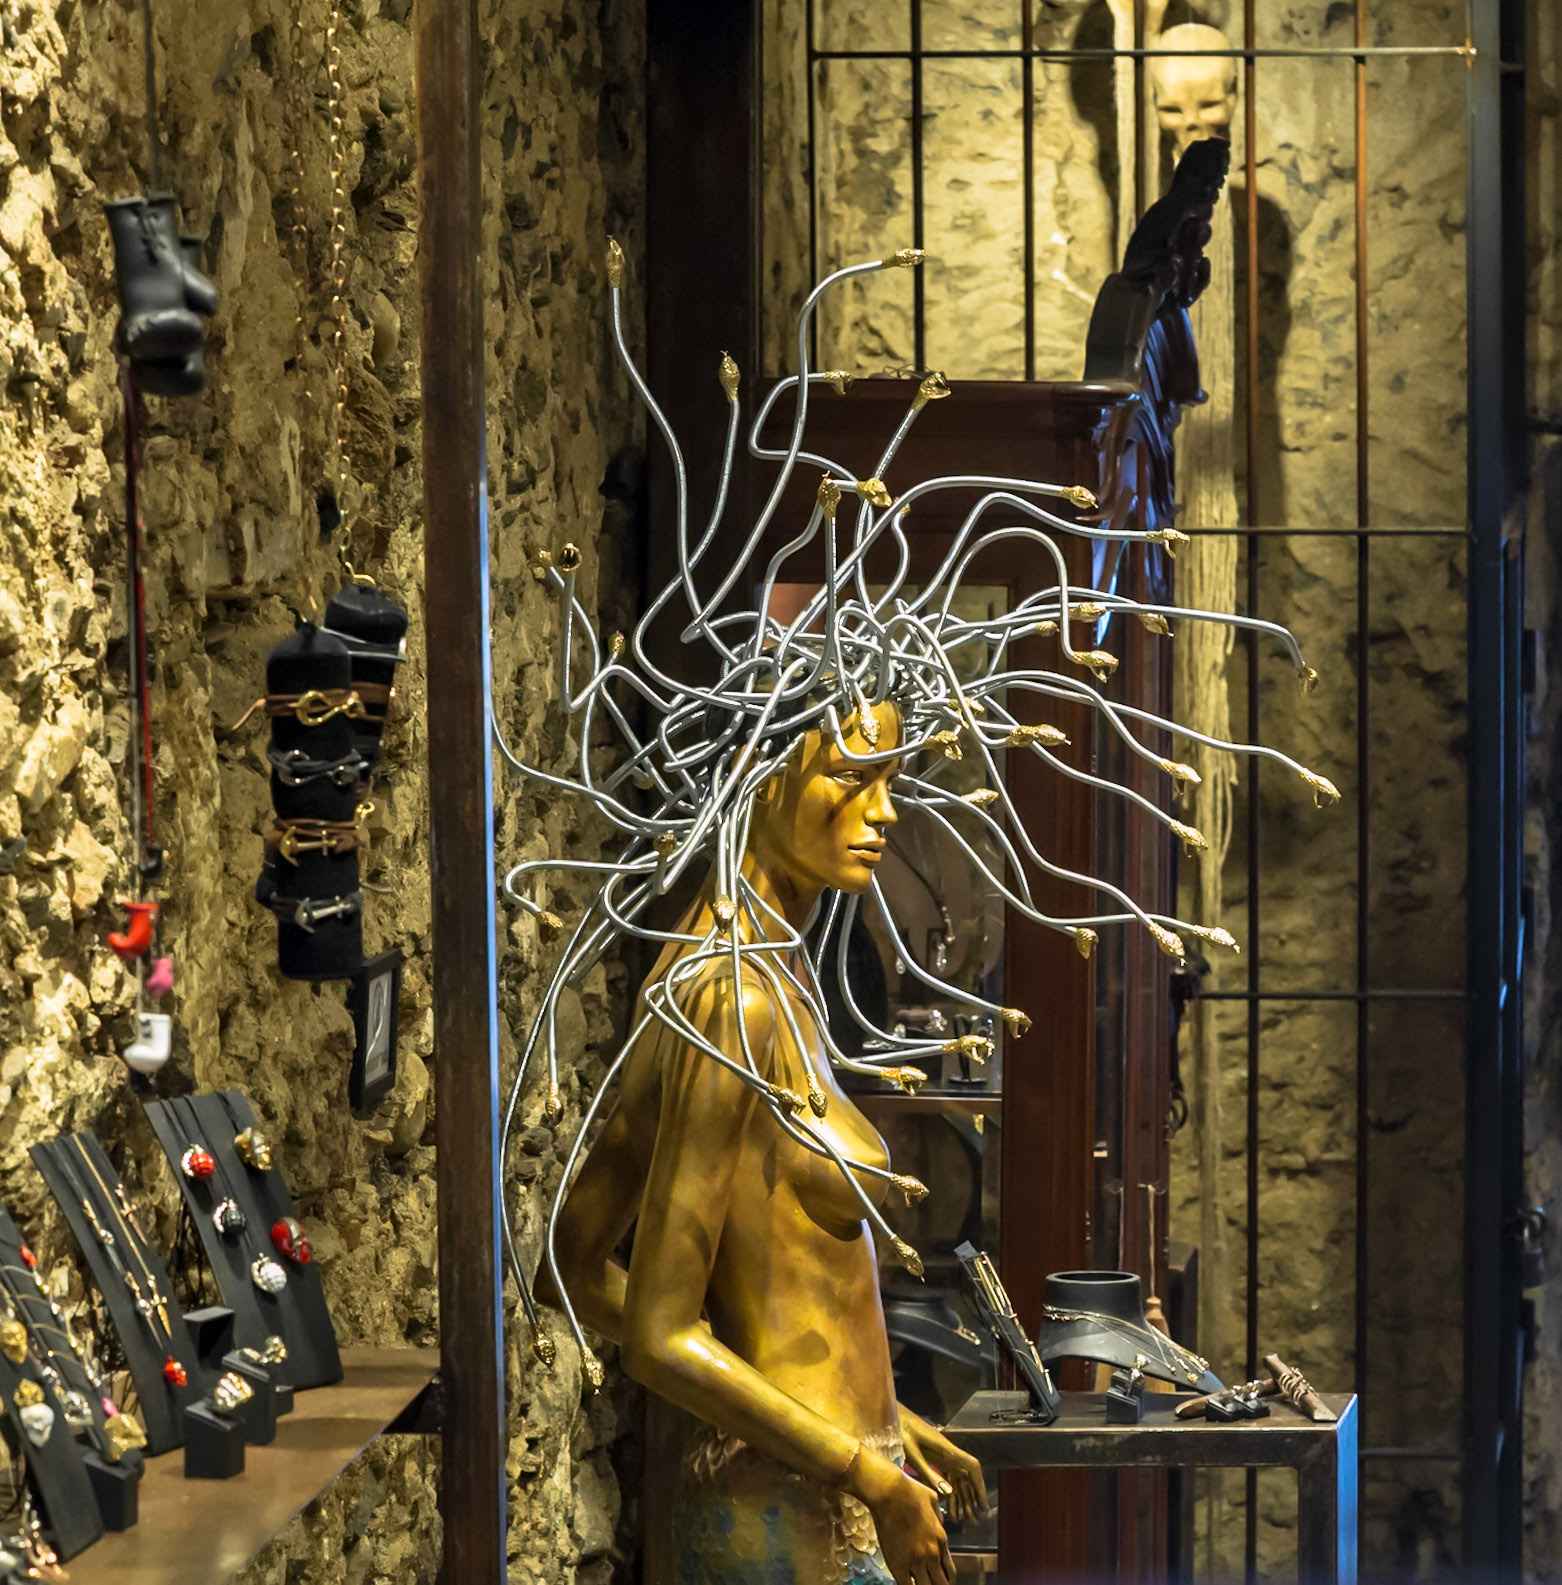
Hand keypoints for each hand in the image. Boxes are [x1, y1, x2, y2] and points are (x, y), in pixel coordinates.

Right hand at [852, 1448, 955, 1584]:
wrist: (889, 1492)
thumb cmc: (910, 1491)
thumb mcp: (932, 1499)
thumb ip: (938, 1516)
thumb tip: (938, 1523)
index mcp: (941, 1539)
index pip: (950, 1572)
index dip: (946, 1579)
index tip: (939, 1579)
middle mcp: (932, 1554)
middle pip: (941, 1584)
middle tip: (929, 1582)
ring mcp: (915, 1561)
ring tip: (917, 1583)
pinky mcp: (898, 1564)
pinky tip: (905, 1582)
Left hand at [899, 1414, 988, 1525]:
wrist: (891, 1416)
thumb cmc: (900, 1430)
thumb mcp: (912, 1453)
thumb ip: (928, 1472)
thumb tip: (947, 1492)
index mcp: (946, 1449)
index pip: (971, 1466)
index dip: (980, 1485)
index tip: (983, 1504)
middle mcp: (948, 1452)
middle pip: (966, 1476)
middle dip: (971, 1498)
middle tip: (973, 1519)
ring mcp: (941, 1455)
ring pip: (957, 1478)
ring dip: (961, 1497)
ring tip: (962, 1518)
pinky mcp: (933, 1457)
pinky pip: (946, 1476)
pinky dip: (949, 1491)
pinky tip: (948, 1506)